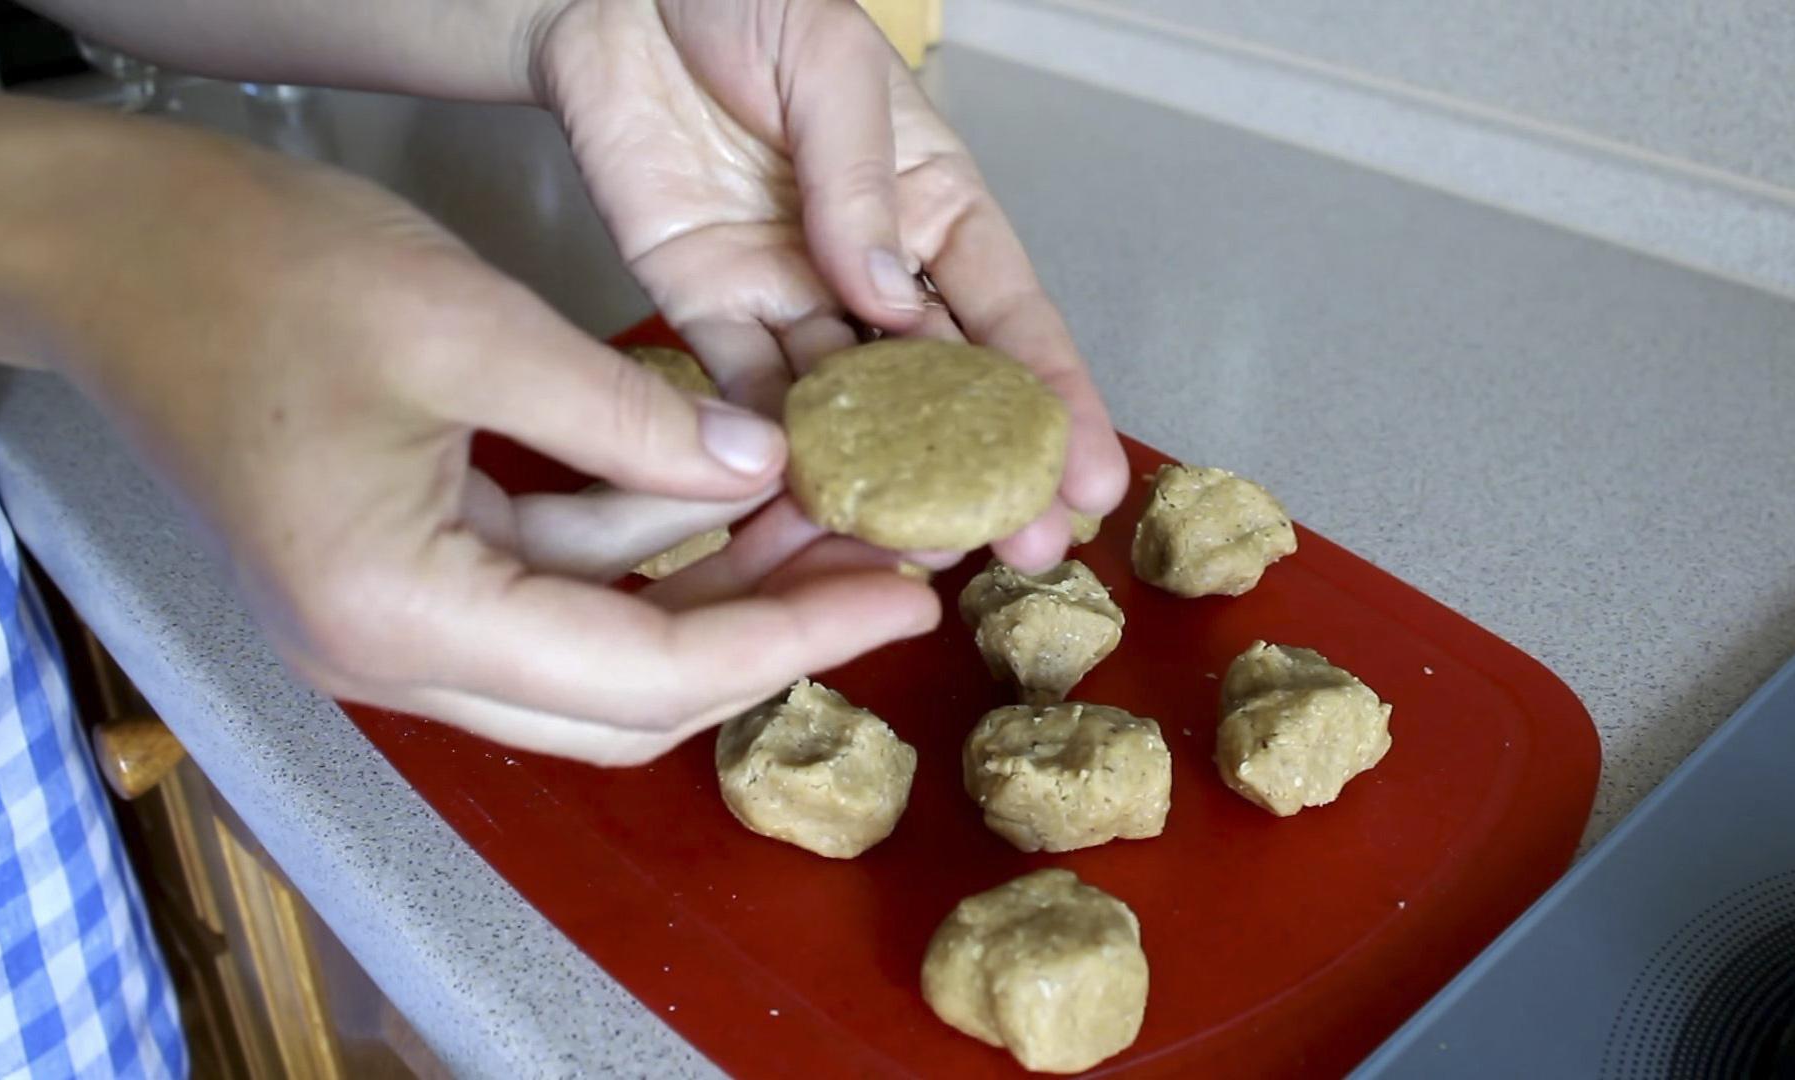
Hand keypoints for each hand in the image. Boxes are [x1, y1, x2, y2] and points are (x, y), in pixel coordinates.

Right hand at [0, 95, 939, 763]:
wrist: (115, 251)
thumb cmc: (259, 271)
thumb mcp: (468, 326)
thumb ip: (625, 419)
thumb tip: (761, 473)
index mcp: (399, 613)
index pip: (642, 677)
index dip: (790, 641)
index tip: (902, 596)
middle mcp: (393, 657)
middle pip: (627, 700)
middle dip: (766, 634)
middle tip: (881, 564)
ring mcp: (391, 627)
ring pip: (596, 655)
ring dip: (710, 589)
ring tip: (826, 511)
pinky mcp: (400, 580)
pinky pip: (549, 593)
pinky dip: (638, 550)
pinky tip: (721, 487)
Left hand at [533, 0, 1130, 569]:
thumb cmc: (748, 1)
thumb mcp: (832, 68)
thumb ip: (860, 184)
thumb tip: (889, 300)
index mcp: (934, 203)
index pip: (1009, 314)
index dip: (1055, 397)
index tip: (1091, 477)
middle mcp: (872, 267)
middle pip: (940, 385)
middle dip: (984, 468)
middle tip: (1025, 547)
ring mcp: (790, 294)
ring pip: (850, 407)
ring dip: (886, 478)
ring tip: (923, 545)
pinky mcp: (704, 306)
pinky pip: (743, 388)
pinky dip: (769, 443)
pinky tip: (806, 498)